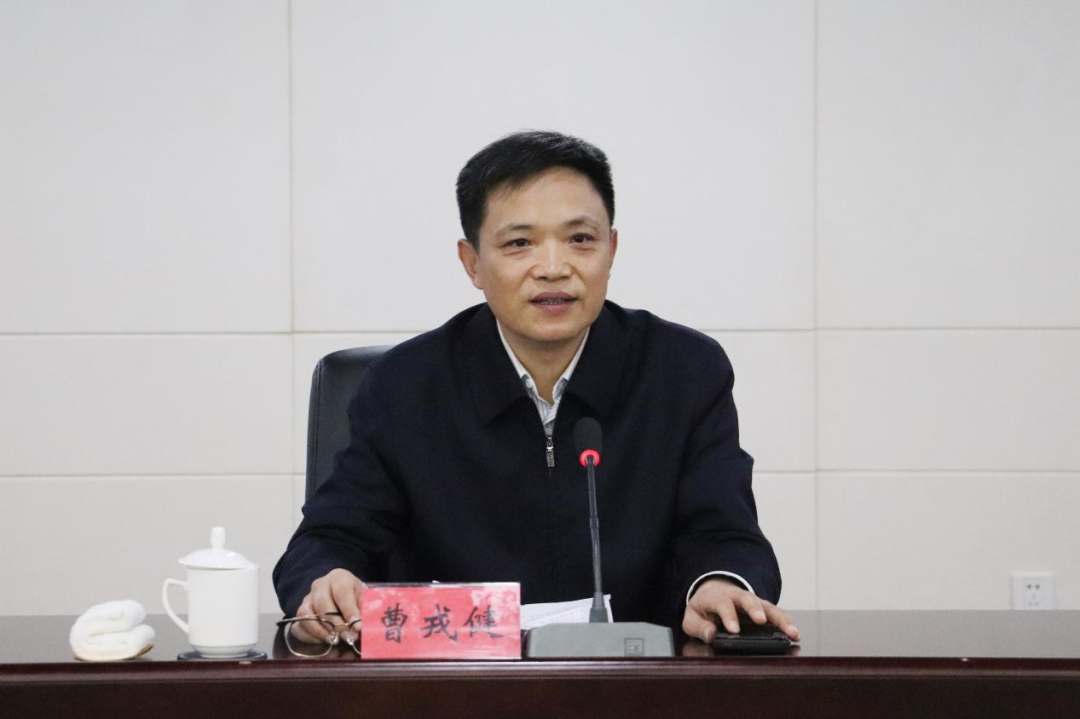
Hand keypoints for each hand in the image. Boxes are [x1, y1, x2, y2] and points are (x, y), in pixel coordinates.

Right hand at [290, 568, 365, 643]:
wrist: (344, 599)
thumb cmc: (356, 599)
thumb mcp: (364, 600)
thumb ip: (363, 612)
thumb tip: (359, 628)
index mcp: (339, 578)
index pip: (341, 592)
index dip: (349, 611)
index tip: (357, 627)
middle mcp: (320, 585)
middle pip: (322, 604)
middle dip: (335, 624)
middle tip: (346, 637)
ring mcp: (307, 599)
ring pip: (306, 615)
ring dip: (320, 631)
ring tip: (334, 640)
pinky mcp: (300, 614)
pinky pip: (298, 626)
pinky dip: (309, 637)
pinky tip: (323, 642)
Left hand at [681, 577, 798, 642]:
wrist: (715, 592)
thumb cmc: (704, 608)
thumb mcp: (692, 617)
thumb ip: (698, 627)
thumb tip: (711, 634)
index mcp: (717, 597)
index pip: (722, 604)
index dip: (728, 616)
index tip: (734, 630)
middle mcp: (738, 596)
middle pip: (748, 599)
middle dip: (755, 609)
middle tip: (761, 621)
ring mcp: (753, 602)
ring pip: (768, 607)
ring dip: (780, 618)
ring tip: (791, 632)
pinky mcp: (764, 609)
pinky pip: (777, 614)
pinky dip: (787, 622)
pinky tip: (795, 633)